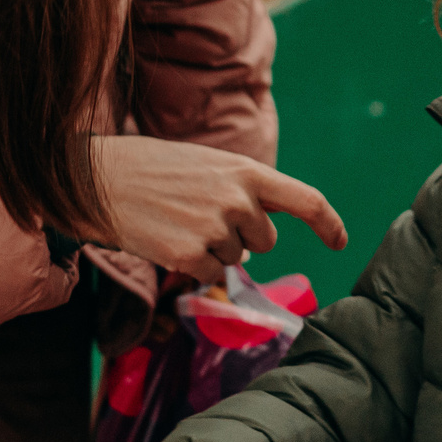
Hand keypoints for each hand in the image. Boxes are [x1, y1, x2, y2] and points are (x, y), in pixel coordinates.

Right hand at [89, 137, 346, 281]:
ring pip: (234, 259)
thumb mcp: (210, 166)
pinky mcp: (190, 256)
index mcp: (248, 172)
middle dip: (240, 236)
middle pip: (264, 241)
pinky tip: (168, 239)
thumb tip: (262, 240)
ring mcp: (215, 229)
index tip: (339, 241)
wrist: (101, 179)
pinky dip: (192, 265)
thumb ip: (244, 193)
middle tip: (199, 212)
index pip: (307, 199)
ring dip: (211, 248)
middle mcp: (238, 200)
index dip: (329, 223)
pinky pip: (209, 274)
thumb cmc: (156, 170)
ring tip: (177, 220)